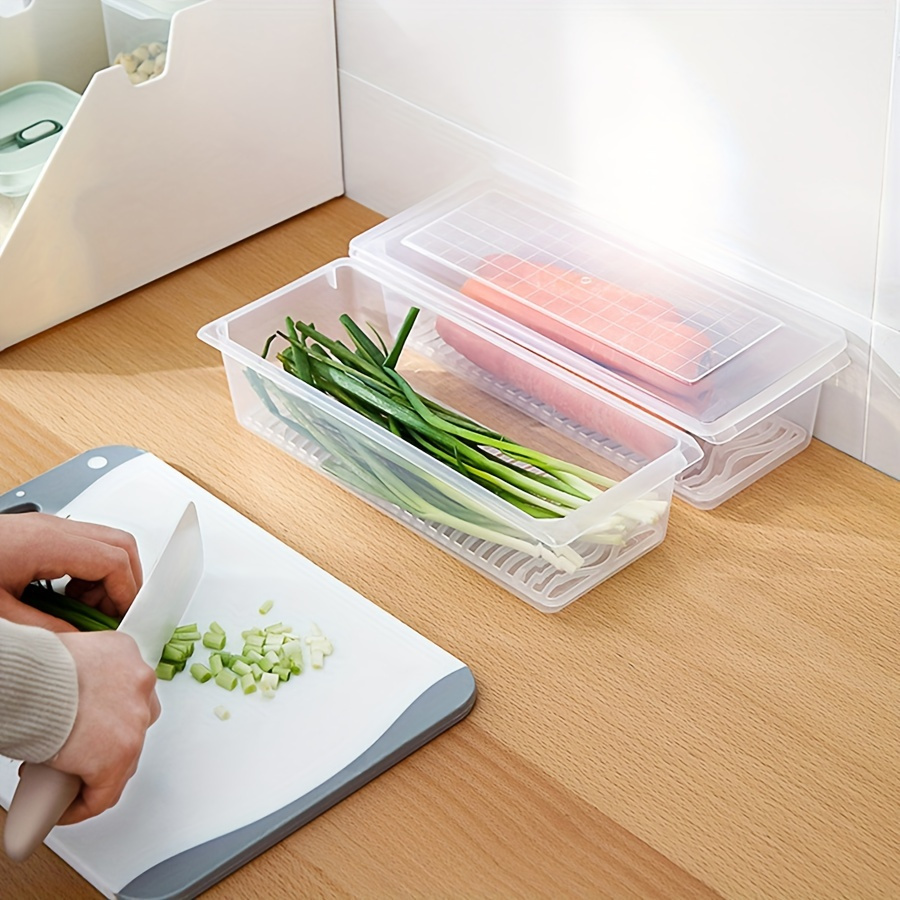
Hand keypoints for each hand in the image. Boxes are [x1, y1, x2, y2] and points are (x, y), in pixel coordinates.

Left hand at [0, 513, 142, 631]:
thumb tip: (78, 639)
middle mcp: (51, 528)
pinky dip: (90, 569)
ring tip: (89, 606)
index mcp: (46, 543)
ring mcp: (46, 527)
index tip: (121, 616)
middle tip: (115, 610)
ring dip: (108, 575)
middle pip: (120, 544)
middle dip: (127, 580)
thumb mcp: (0, 612)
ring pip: (105, 541)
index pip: (114, 560)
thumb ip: (44, 628)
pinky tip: (70, 593)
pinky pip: (84, 544)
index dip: (126, 591)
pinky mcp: (39, 532)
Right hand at [51, 630, 160, 824]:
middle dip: (104, 743)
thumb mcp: (71, 655)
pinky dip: (82, 805)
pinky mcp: (120, 754)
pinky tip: (63, 809)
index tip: (88, 728)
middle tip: (75, 754)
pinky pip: (104, 794)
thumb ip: (82, 675)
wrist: (32, 680)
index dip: (108, 715)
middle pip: (131, 724)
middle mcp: (139, 684)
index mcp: (125, 655)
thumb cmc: (38, 668)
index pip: (128, 691)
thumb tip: (67, 696)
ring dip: (95, 773)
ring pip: (123, 760)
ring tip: (66, 780)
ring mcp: (135, 721)